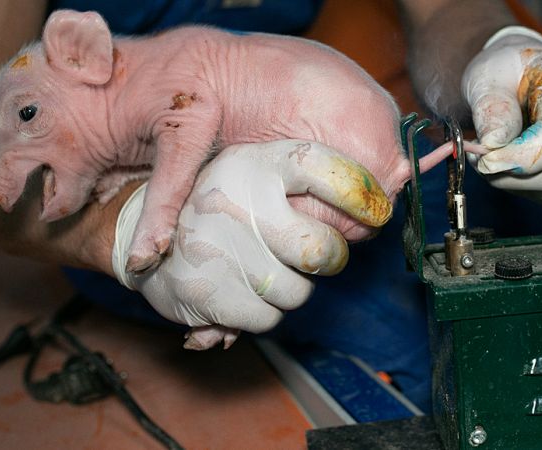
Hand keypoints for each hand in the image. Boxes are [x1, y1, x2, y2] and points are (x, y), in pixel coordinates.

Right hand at [110, 140, 391, 349]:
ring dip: (292, 289)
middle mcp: (238, 200)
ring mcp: (220, 246)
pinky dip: (264, 312)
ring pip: (298, 292)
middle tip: (320, 256)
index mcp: (257, 163)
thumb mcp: (256, 173)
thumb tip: (399, 176)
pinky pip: (269, 318)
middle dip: (330, 259)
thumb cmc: (221, 202)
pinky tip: (245, 291)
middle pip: (320, 249)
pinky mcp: (206, 291)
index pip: (322, 167)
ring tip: (266, 270)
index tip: (377, 212)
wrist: (141, 229)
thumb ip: (309, 184)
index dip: (359, 193)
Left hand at [461, 26, 541, 201]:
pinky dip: (521, 186)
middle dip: (509, 174)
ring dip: (511, 181)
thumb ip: (491, 107)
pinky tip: (505, 164)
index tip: (485, 160)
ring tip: (488, 157)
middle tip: (477, 157)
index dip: (522, 157)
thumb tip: (494, 143)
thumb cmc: (505, 71)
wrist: (518, 73)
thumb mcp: (487, 77)